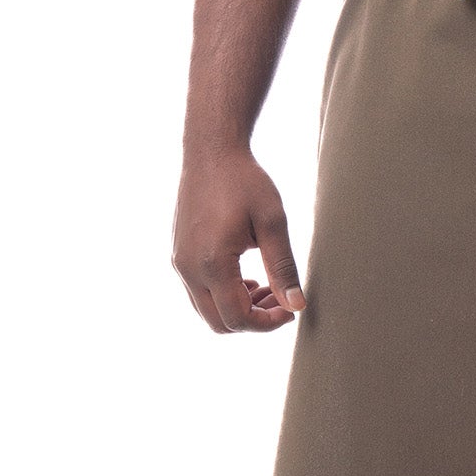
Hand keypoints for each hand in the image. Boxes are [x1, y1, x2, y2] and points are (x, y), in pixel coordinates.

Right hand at [172, 148, 304, 332]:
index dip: (268, 323)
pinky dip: (223, 296)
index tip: (292, 309)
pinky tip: (247, 277)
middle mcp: (188, 268)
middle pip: (219, 323)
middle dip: (254, 320)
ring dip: (238, 309)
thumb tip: (297, 305)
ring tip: (267, 287)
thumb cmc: (245, 181)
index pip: (238, 317)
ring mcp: (179, 263)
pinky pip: (199, 293)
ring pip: (207, 311)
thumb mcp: (272, 221)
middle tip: (281, 300)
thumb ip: (283, 267)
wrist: (211, 152)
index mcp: (212, 262)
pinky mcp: (178, 255)